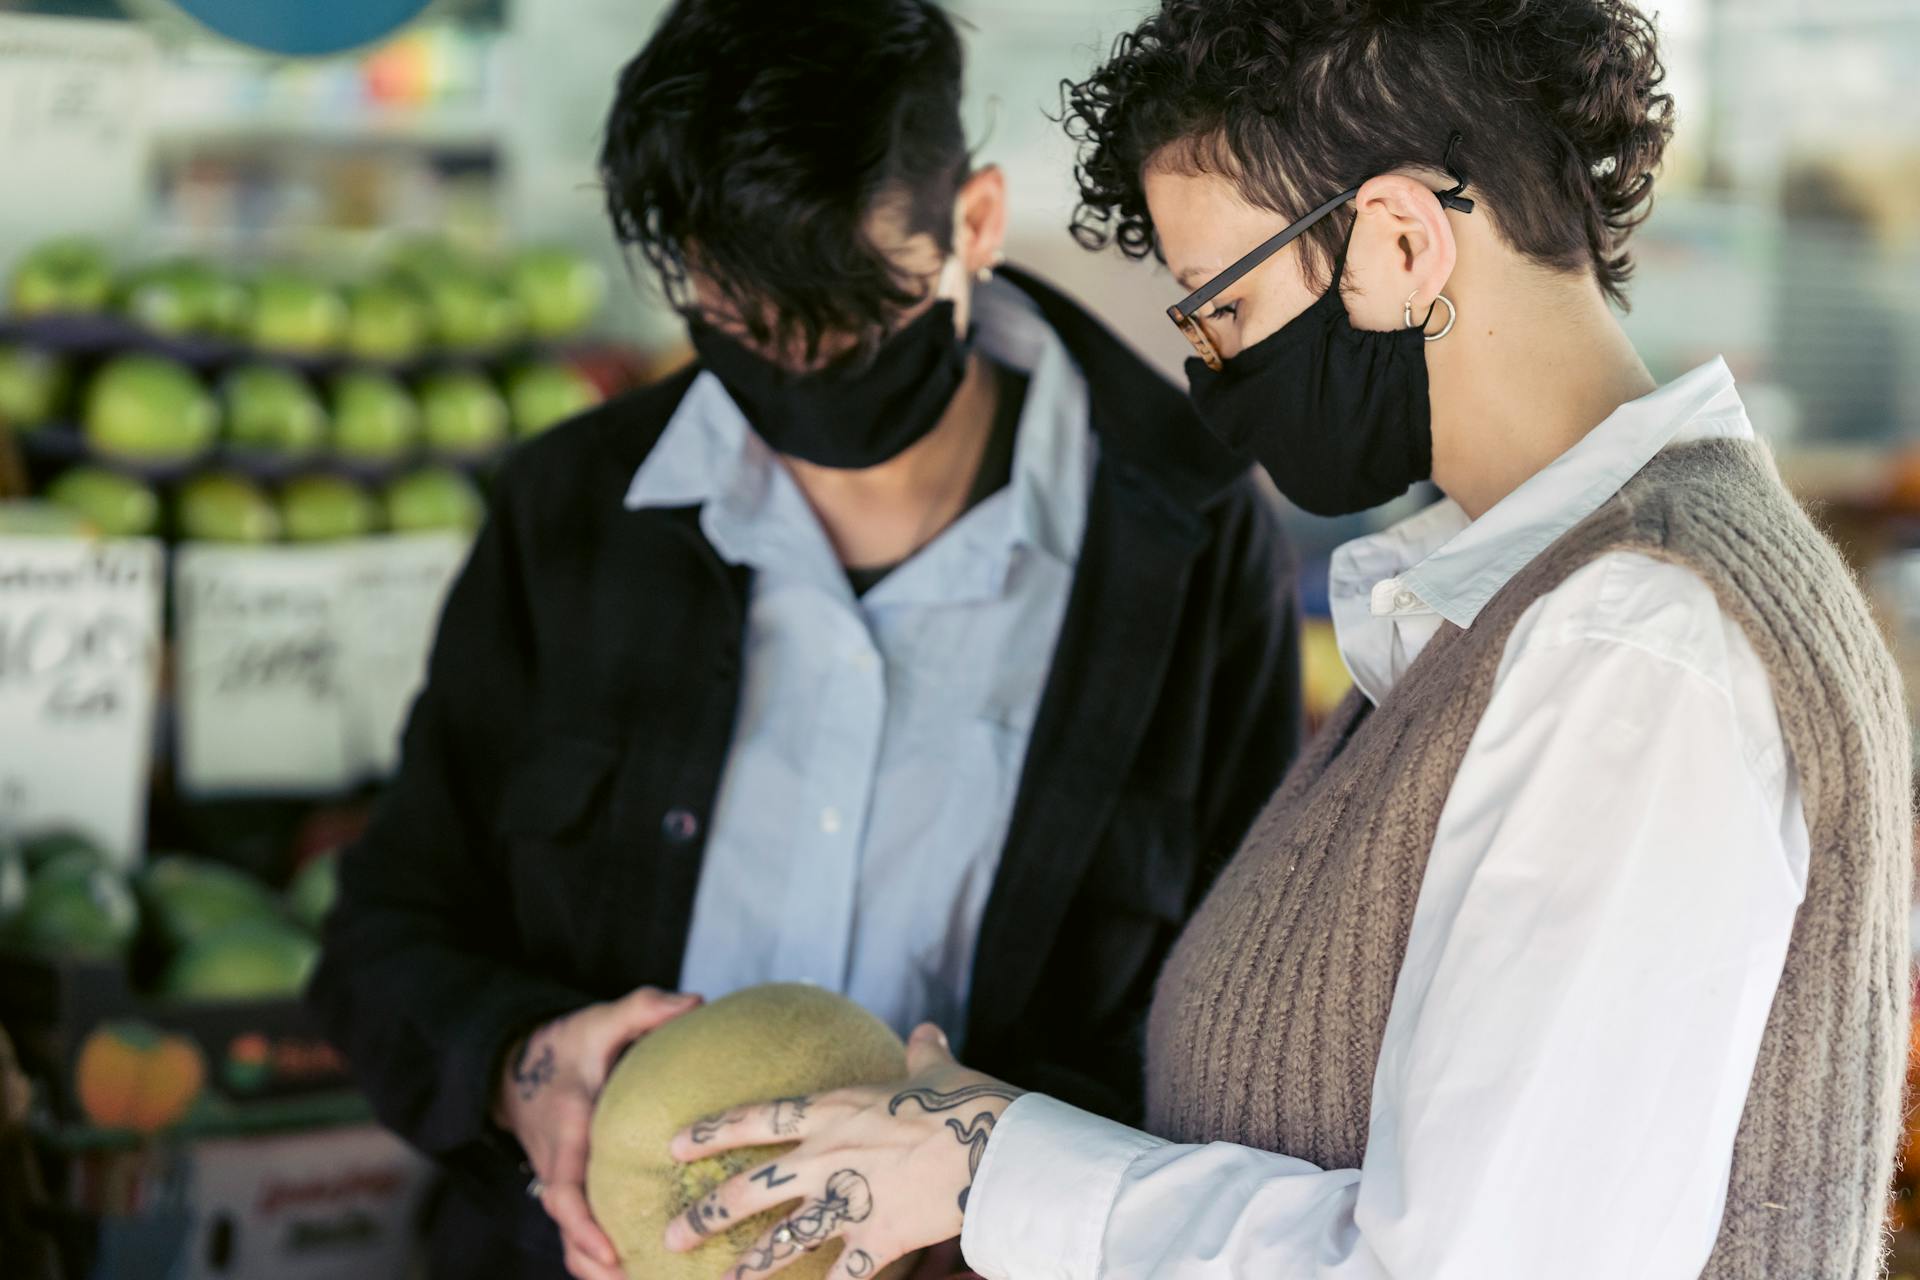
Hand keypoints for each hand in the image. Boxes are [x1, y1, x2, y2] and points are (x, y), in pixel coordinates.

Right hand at [497, 986, 702, 1279]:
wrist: (518, 1064)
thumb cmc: (568, 1045)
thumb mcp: (600, 1020)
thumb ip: (644, 1009)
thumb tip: (695, 1003)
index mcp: (564, 1132)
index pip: (564, 1189)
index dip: (583, 1224)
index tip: (611, 1248)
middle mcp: (556, 1166)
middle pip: (568, 1232)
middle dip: (597, 1265)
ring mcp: (561, 1182)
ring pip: (571, 1240)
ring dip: (599, 1270)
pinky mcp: (571, 1188)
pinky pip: (580, 1230)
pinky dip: (602, 1256)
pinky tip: (645, 1270)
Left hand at [662, 1023, 1021, 1279]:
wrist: (996, 1145)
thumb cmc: (967, 1101)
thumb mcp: (939, 1069)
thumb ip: (923, 1053)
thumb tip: (926, 1031)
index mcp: (834, 1110)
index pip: (757, 1119)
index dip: (712, 1131)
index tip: (674, 1144)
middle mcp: (828, 1156)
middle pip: (750, 1189)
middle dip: (706, 1215)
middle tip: (673, 1235)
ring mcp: (850, 1200)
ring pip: (784, 1239)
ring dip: (749, 1267)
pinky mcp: (879, 1238)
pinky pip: (842, 1275)